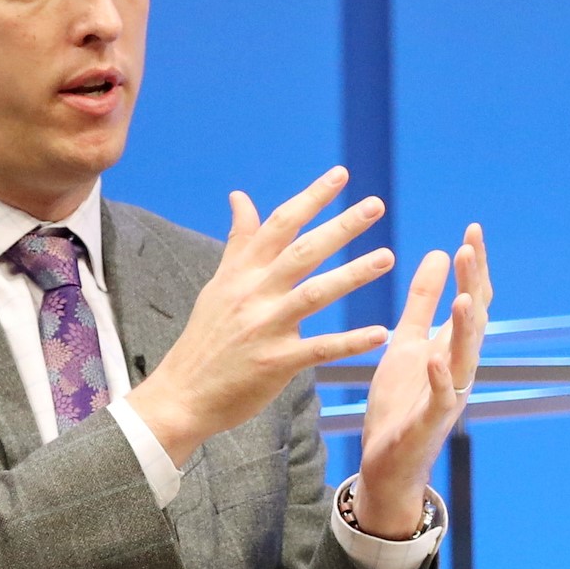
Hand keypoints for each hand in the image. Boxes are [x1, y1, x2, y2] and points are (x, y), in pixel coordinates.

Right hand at [130, 167, 396, 465]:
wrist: (182, 394)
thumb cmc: (206, 338)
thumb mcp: (219, 284)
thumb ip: (240, 242)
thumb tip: (240, 196)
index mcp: (242, 272)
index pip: (280, 224)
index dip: (311, 198)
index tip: (341, 175)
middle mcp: (254, 293)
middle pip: (302, 251)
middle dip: (340, 226)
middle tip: (376, 206)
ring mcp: (265, 327)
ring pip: (315, 293)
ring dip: (353, 274)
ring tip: (387, 257)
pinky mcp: (276, 362)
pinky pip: (319, 348)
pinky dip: (350, 342)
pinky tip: (380, 333)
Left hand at [350, 223, 492, 537]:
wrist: (387, 465)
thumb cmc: (399, 404)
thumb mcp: (407, 343)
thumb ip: (423, 302)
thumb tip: (440, 253)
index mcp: (451, 347)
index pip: (471, 300)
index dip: (474, 268)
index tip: (472, 230)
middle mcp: (458, 368)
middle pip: (473, 321)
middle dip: (474, 284)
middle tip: (471, 247)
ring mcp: (448, 396)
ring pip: (465, 357)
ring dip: (465, 328)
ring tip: (463, 296)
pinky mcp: (430, 423)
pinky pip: (440, 399)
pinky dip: (440, 379)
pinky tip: (435, 359)